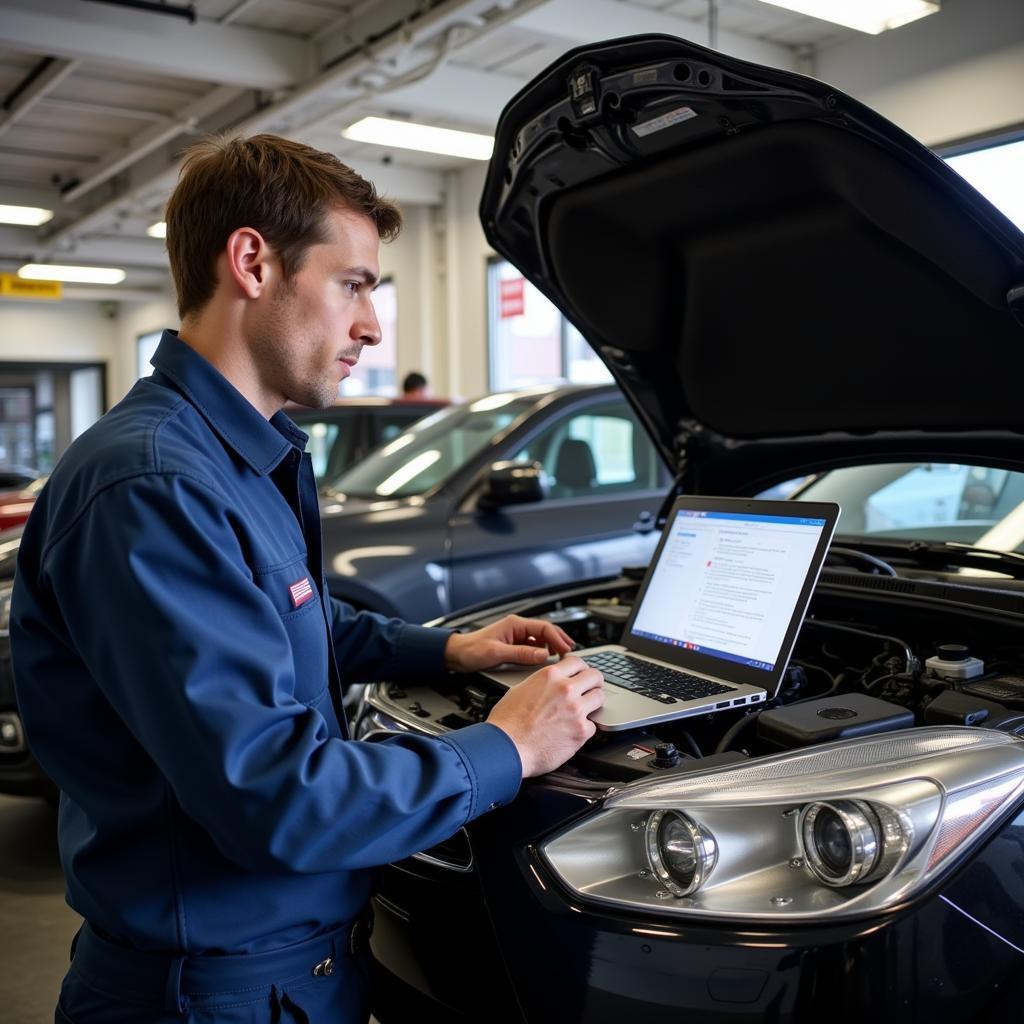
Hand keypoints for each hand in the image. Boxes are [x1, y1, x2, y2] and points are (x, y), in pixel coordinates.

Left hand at [443, 614, 573, 672]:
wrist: (456, 654)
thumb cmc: (471, 650)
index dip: (558, 638)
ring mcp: (516, 636)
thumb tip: (543, 655)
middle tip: (571, 652)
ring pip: (541, 638)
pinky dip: (543, 651)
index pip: (544, 627)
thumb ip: (521, 653)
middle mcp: (517, 627)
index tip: (566, 649)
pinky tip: (547, 659)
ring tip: (562, 656)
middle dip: (560, 640)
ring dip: (553, 646)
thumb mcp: (497, 653)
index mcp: (514, 624)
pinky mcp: (514, 645)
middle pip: (546, 631)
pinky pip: (534, 646)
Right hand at [486, 656, 604, 776]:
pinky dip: (585, 728)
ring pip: (599, 698)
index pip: (577, 662)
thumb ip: (541, 684)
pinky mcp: (581, 731)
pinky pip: (592, 725)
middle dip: (594, 682)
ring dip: (593, 702)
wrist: (507, 748)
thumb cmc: (507, 722)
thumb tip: (548, 685)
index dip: (581, 668)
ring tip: (587, 708)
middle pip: (595, 676)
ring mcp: (576, 710)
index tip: (581, 673)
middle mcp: (566, 689)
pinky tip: (574, 730)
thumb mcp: (520, 689)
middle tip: (591, 688)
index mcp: (550, 676)